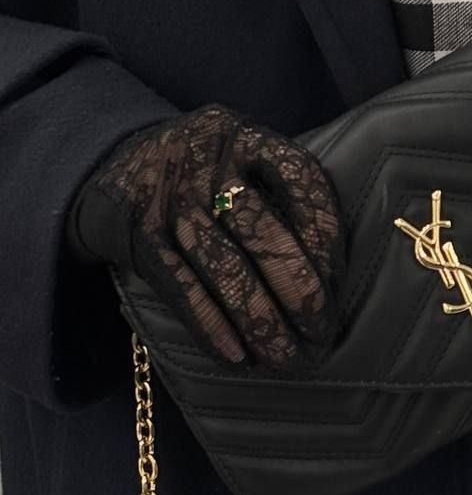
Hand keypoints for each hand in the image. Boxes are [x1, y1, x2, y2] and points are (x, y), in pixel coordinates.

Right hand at [70, 104, 342, 369]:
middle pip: (265, 233)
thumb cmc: (201, 173)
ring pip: (225, 268)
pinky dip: (212, 325)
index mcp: (245, 136)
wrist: (109, 163)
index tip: (338, 283)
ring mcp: (170, 199)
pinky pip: (182, 287)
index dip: (327, 235)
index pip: (301, 180)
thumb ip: (278, 191)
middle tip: (321, 337)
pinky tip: (237, 355)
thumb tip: (332, 277)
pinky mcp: (139, 235)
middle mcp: (207, 161)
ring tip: (285, 358)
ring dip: (260, 321)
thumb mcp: (238, 155)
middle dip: (300, 294)